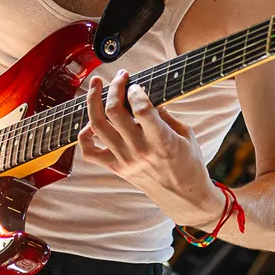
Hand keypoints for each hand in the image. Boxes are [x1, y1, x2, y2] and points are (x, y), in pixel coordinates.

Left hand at [78, 69, 220, 227]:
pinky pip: (90, 153)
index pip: (142, 109)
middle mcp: (140, 150)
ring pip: (97, 127)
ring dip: (93, 101)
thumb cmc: (190, 164)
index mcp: (162, 141)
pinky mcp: (116, 168)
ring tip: (96, 85)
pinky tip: (90, 123)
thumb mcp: (186, 135)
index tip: (137, 83)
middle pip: (114, 112)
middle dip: (114, 87)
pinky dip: (84, 136)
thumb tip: (147, 95)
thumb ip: (165, 115)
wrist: (185, 198)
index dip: (135, 91)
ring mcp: (125, 160)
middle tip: (120, 76)